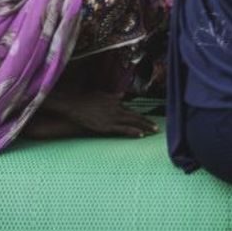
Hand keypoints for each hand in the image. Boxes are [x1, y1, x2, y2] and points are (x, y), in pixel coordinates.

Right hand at [43, 91, 157, 137]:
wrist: (74, 105)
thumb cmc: (86, 100)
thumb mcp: (102, 95)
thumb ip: (113, 96)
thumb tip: (122, 95)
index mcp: (116, 102)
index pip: (132, 110)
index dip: (141, 116)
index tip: (149, 120)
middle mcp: (117, 109)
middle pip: (136, 116)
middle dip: (148, 122)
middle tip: (157, 127)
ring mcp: (112, 117)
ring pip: (133, 122)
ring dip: (145, 127)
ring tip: (154, 131)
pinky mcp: (106, 126)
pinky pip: (123, 129)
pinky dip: (133, 131)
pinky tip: (141, 134)